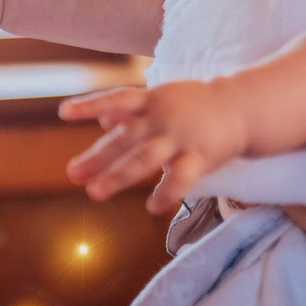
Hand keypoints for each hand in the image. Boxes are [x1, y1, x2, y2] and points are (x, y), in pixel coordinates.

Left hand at [62, 79, 248, 214]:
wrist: (241, 107)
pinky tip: (151, 208)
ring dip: (119, 175)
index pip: (116, 99)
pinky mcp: (200, 155)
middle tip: (73, 174)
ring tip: (95, 193)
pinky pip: (179, 178)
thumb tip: (102, 120)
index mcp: (151, 100)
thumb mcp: (162, 97)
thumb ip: (132, 109)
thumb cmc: (195, 103)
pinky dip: (165, 193)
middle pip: (124, 138)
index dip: (90, 105)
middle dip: (97, 156)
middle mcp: (161, 117)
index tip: (63, 113)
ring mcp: (180, 137)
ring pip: (145, 158)